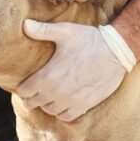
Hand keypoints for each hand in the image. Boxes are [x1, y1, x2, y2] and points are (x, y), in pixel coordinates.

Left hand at [17, 20, 135, 121]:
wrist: (116, 51)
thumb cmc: (89, 40)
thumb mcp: (65, 31)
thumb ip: (43, 30)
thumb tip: (25, 24)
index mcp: (47, 75)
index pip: (24, 91)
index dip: (24, 88)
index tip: (28, 83)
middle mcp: (56, 91)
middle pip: (33, 103)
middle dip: (32, 97)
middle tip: (37, 90)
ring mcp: (70, 100)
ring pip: (49, 110)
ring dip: (47, 104)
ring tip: (51, 96)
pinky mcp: (84, 105)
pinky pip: (65, 116)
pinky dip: (62, 112)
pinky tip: (64, 102)